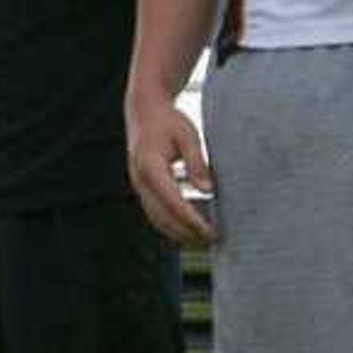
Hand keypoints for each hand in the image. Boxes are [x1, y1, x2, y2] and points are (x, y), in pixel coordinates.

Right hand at [126, 97, 214, 244]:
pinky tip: (192, 227)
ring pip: (157, 219)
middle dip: (187, 233)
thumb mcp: (188, 136)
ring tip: (205, 239)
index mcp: (150, 167)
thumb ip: (197, 163)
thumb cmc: (169, 121)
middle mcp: (141, 181)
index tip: (211, 232)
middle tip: (214, 241)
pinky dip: (172, 224)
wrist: (144, 111)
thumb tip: (208, 191)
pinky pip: (155, 213)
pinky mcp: (142, 189)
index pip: (173, 202)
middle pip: (163, 217)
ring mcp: (139, 187)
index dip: (192, 220)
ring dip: (179, 232)